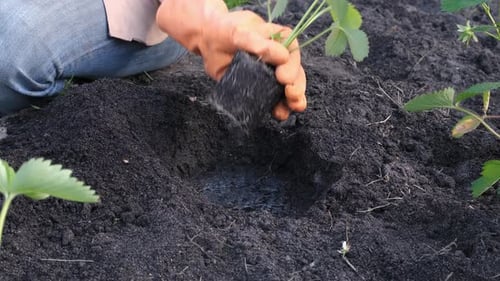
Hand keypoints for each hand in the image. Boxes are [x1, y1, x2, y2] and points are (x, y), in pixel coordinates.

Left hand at [156, 0, 305, 119]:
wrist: (209, 40)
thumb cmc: (226, 31)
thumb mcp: (241, 33)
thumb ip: (259, 44)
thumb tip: (283, 56)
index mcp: (280, 41)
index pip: (292, 55)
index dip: (291, 68)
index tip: (284, 78)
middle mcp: (280, 58)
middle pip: (295, 74)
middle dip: (296, 87)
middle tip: (291, 95)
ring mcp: (272, 74)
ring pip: (290, 88)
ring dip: (292, 101)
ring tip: (289, 108)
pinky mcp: (263, 88)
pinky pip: (276, 99)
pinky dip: (280, 108)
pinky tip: (280, 113)